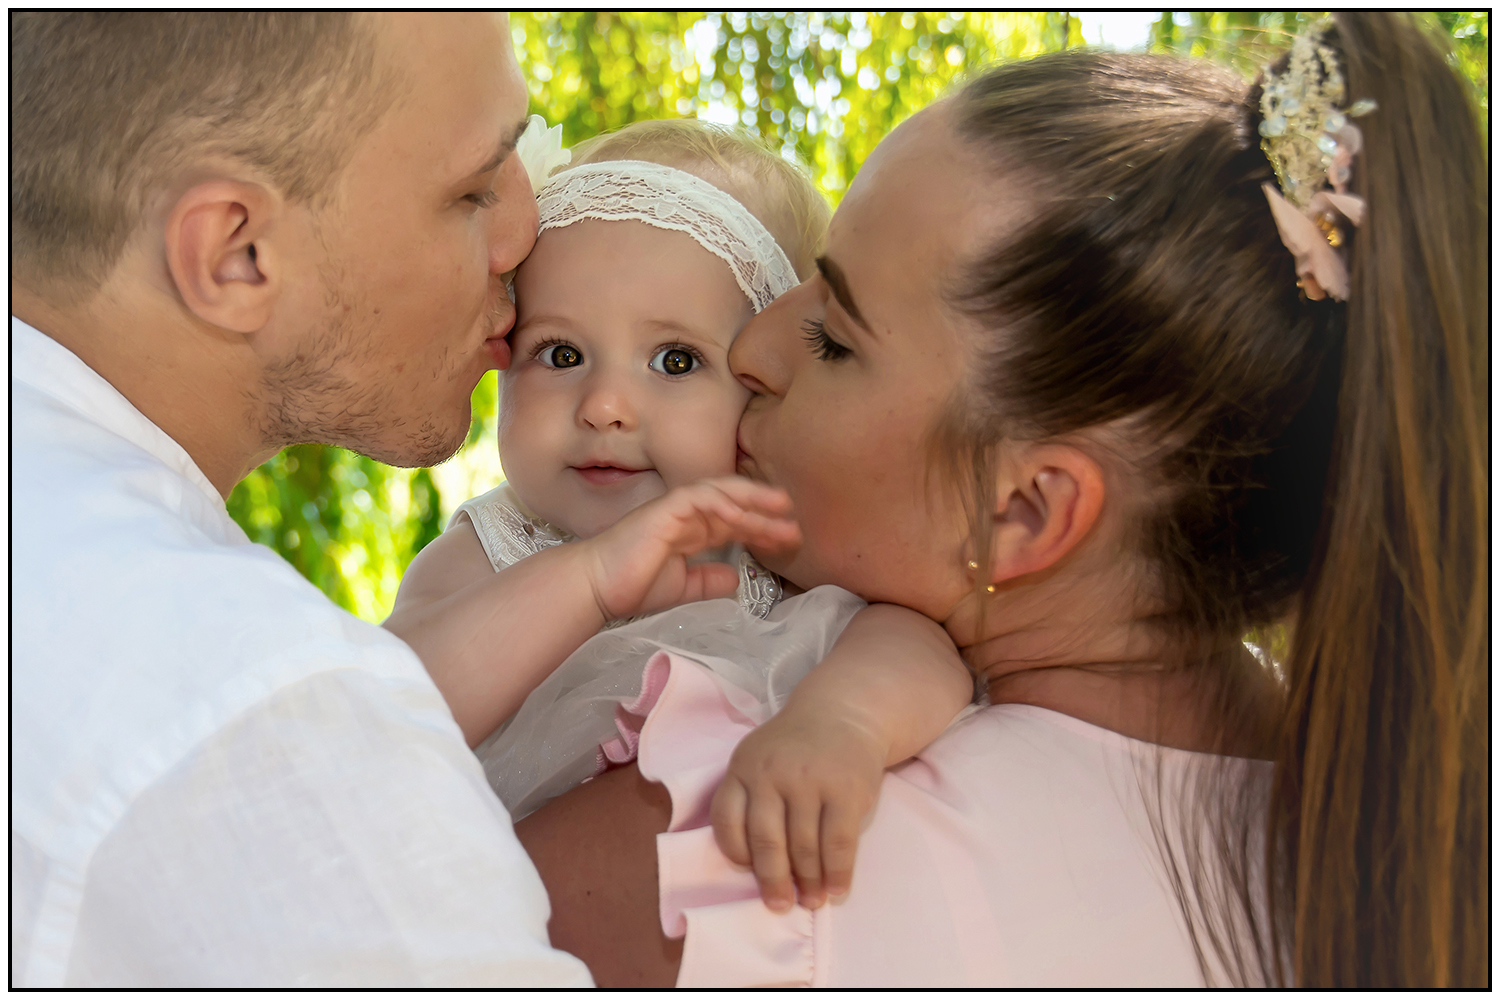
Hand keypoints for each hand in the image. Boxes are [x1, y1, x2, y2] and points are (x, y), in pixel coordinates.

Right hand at [579, 476, 799, 621]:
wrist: (597, 588)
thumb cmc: (630, 586)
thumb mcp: (682, 588)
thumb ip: (708, 581)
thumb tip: (735, 578)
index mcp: (691, 531)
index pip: (734, 522)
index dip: (763, 527)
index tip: (790, 538)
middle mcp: (687, 515)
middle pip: (735, 503)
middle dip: (766, 509)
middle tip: (795, 518)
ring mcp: (675, 508)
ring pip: (722, 493)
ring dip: (753, 499)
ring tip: (781, 507)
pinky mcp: (664, 508)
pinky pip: (699, 496)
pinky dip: (723, 501)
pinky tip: (743, 513)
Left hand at [709, 705, 886, 912]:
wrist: (843, 712)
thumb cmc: (795, 748)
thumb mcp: (759, 758)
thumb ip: (749, 798)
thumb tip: (752, 865)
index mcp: (743, 767)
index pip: (727, 820)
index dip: (735, 854)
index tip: (748, 874)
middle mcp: (772, 773)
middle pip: (766, 841)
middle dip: (773, 881)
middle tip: (779, 905)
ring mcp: (810, 781)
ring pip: (804, 847)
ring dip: (808, 882)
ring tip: (812, 901)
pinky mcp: (846, 791)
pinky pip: (838, 844)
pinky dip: (837, 873)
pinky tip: (836, 888)